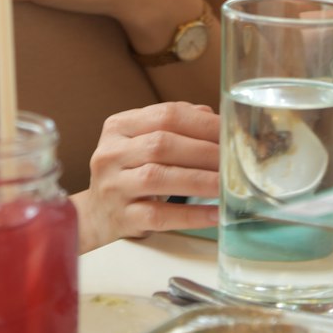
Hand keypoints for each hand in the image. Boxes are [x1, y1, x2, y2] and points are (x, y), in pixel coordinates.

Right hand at [76, 102, 219, 250]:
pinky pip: (160, 215)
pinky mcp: (122, 217)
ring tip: (229, 184)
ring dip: (200, 180)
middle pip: (162, 144)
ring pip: (159, 177)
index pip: (165, 115)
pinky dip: (191, 215)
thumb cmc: (130, 172)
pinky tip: (216, 214)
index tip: (231, 132)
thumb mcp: (143, 141)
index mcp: (119, 126)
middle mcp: (111, 153)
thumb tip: (216, 117)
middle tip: (236, 160)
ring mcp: (114, 186)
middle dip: (205, 151)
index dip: (203, 123)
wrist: (97, 214)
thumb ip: (176, 125)